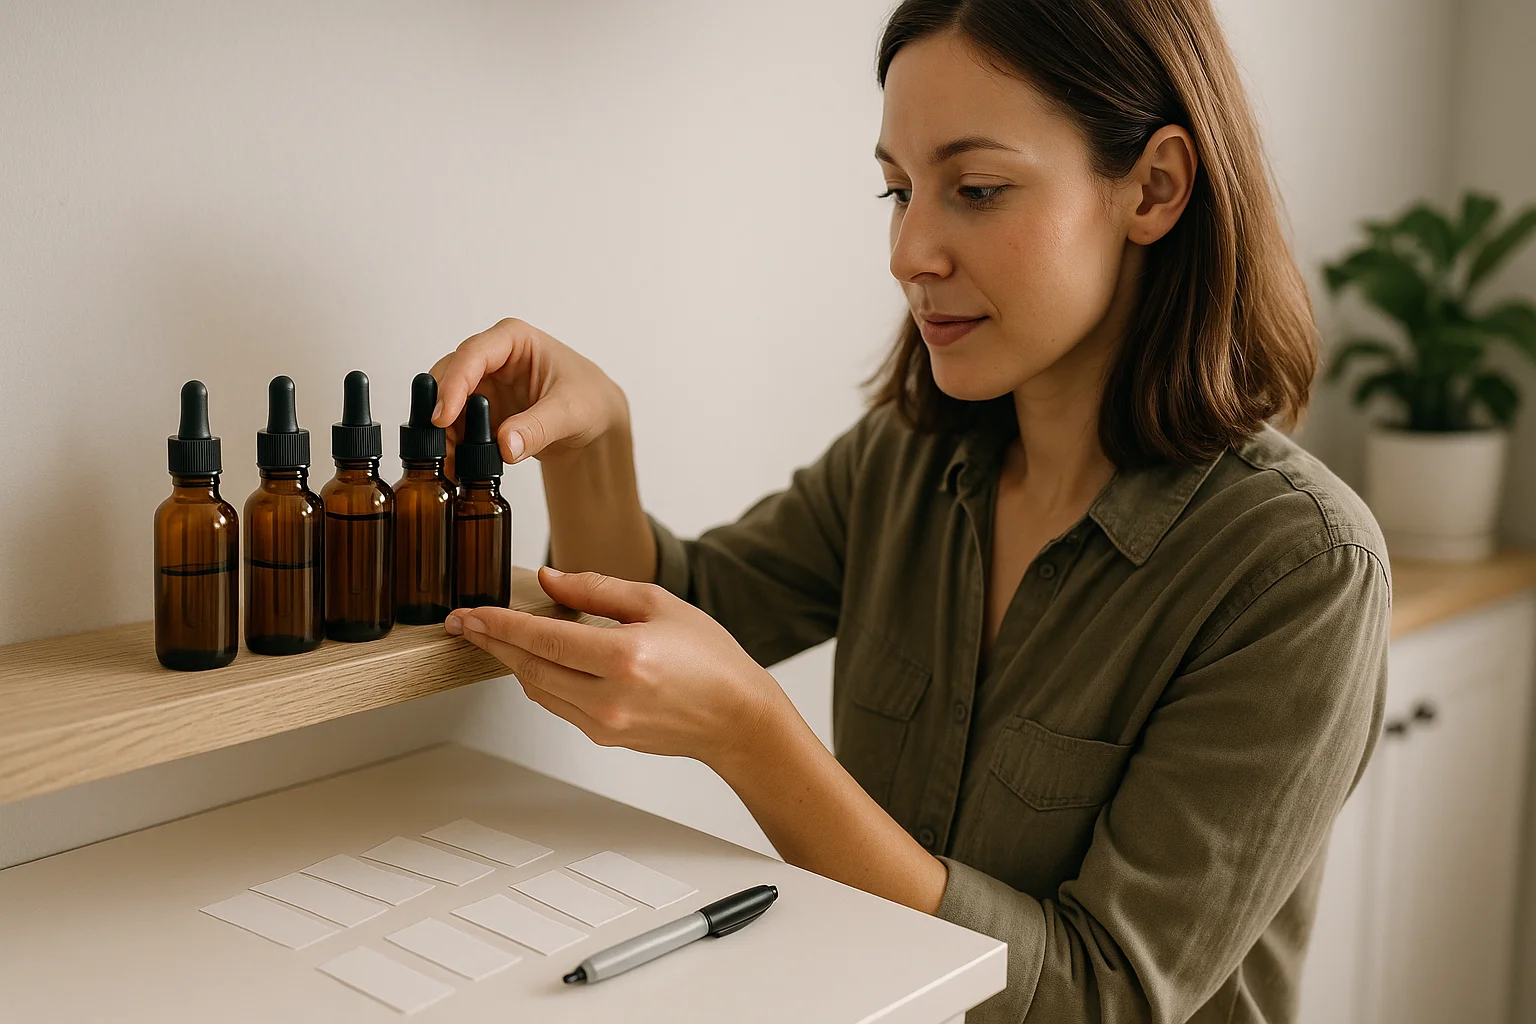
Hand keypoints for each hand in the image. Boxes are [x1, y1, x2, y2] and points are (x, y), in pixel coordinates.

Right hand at [429, 318, 627, 474]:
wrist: (595, 424)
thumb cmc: (589, 401)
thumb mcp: (571, 412)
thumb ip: (538, 428)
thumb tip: (504, 446)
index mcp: (513, 340)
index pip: (473, 354)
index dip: (454, 384)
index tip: (444, 416)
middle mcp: (491, 357)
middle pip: (448, 375)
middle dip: (440, 408)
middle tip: (440, 444)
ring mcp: (482, 384)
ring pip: (445, 401)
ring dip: (443, 431)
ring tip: (452, 462)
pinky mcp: (479, 411)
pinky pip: (455, 425)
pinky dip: (452, 444)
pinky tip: (457, 467)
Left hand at [445, 567, 798, 769]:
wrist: (737, 717)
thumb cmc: (710, 659)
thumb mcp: (657, 604)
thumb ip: (596, 590)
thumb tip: (549, 579)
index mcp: (623, 659)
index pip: (541, 639)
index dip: (498, 625)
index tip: (470, 613)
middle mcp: (609, 698)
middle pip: (528, 668)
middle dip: (492, 644)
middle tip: (465, 623)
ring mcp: (604, 724)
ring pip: (538, 690)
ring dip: (513, 663)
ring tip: (496, 638)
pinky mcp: (605, 737)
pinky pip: (558, 705)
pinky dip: (542, 679)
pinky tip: (538, 660)